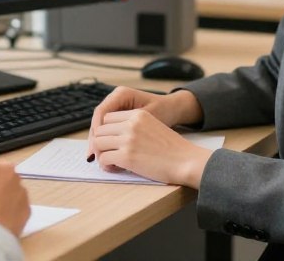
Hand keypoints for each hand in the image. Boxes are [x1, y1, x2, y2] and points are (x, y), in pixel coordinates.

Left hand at [87, 87, 202, 159]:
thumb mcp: (153, 125)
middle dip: (102, 143)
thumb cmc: (172, 148)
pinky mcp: (127, 156)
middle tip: (108, 153)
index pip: (108, 117)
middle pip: (100, 130)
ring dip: (102, 153)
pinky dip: (106, 165)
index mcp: (137, 114)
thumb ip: (135, 126)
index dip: (107, 131)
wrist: (186, 160)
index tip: (110, 142)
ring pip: (98, 143)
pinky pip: (104, 158)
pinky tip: (115, 168)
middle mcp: (130, 124)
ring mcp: (128, 139)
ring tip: (111, 162)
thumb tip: (115, 136)